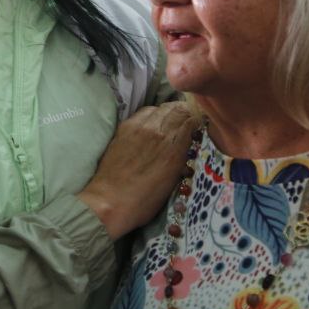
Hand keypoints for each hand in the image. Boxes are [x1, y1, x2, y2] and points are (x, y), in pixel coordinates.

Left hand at [78, 101, 199, 239]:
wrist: (111, 201)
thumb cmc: (145, 199)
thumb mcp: (173, 179)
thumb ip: (182, 156)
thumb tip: (188, 142)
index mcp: (173, 147)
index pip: (191, 119)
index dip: (196, 120)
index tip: (198, 126)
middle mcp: (158, 131)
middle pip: (177, 109)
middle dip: (184, 113)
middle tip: (185, 122)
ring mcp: (139, 126)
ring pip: (160, 108)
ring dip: (168, 113)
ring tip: (169, 122)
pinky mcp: (125, 127)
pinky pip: (144, 112)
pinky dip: (152, 115)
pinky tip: (152, 125)